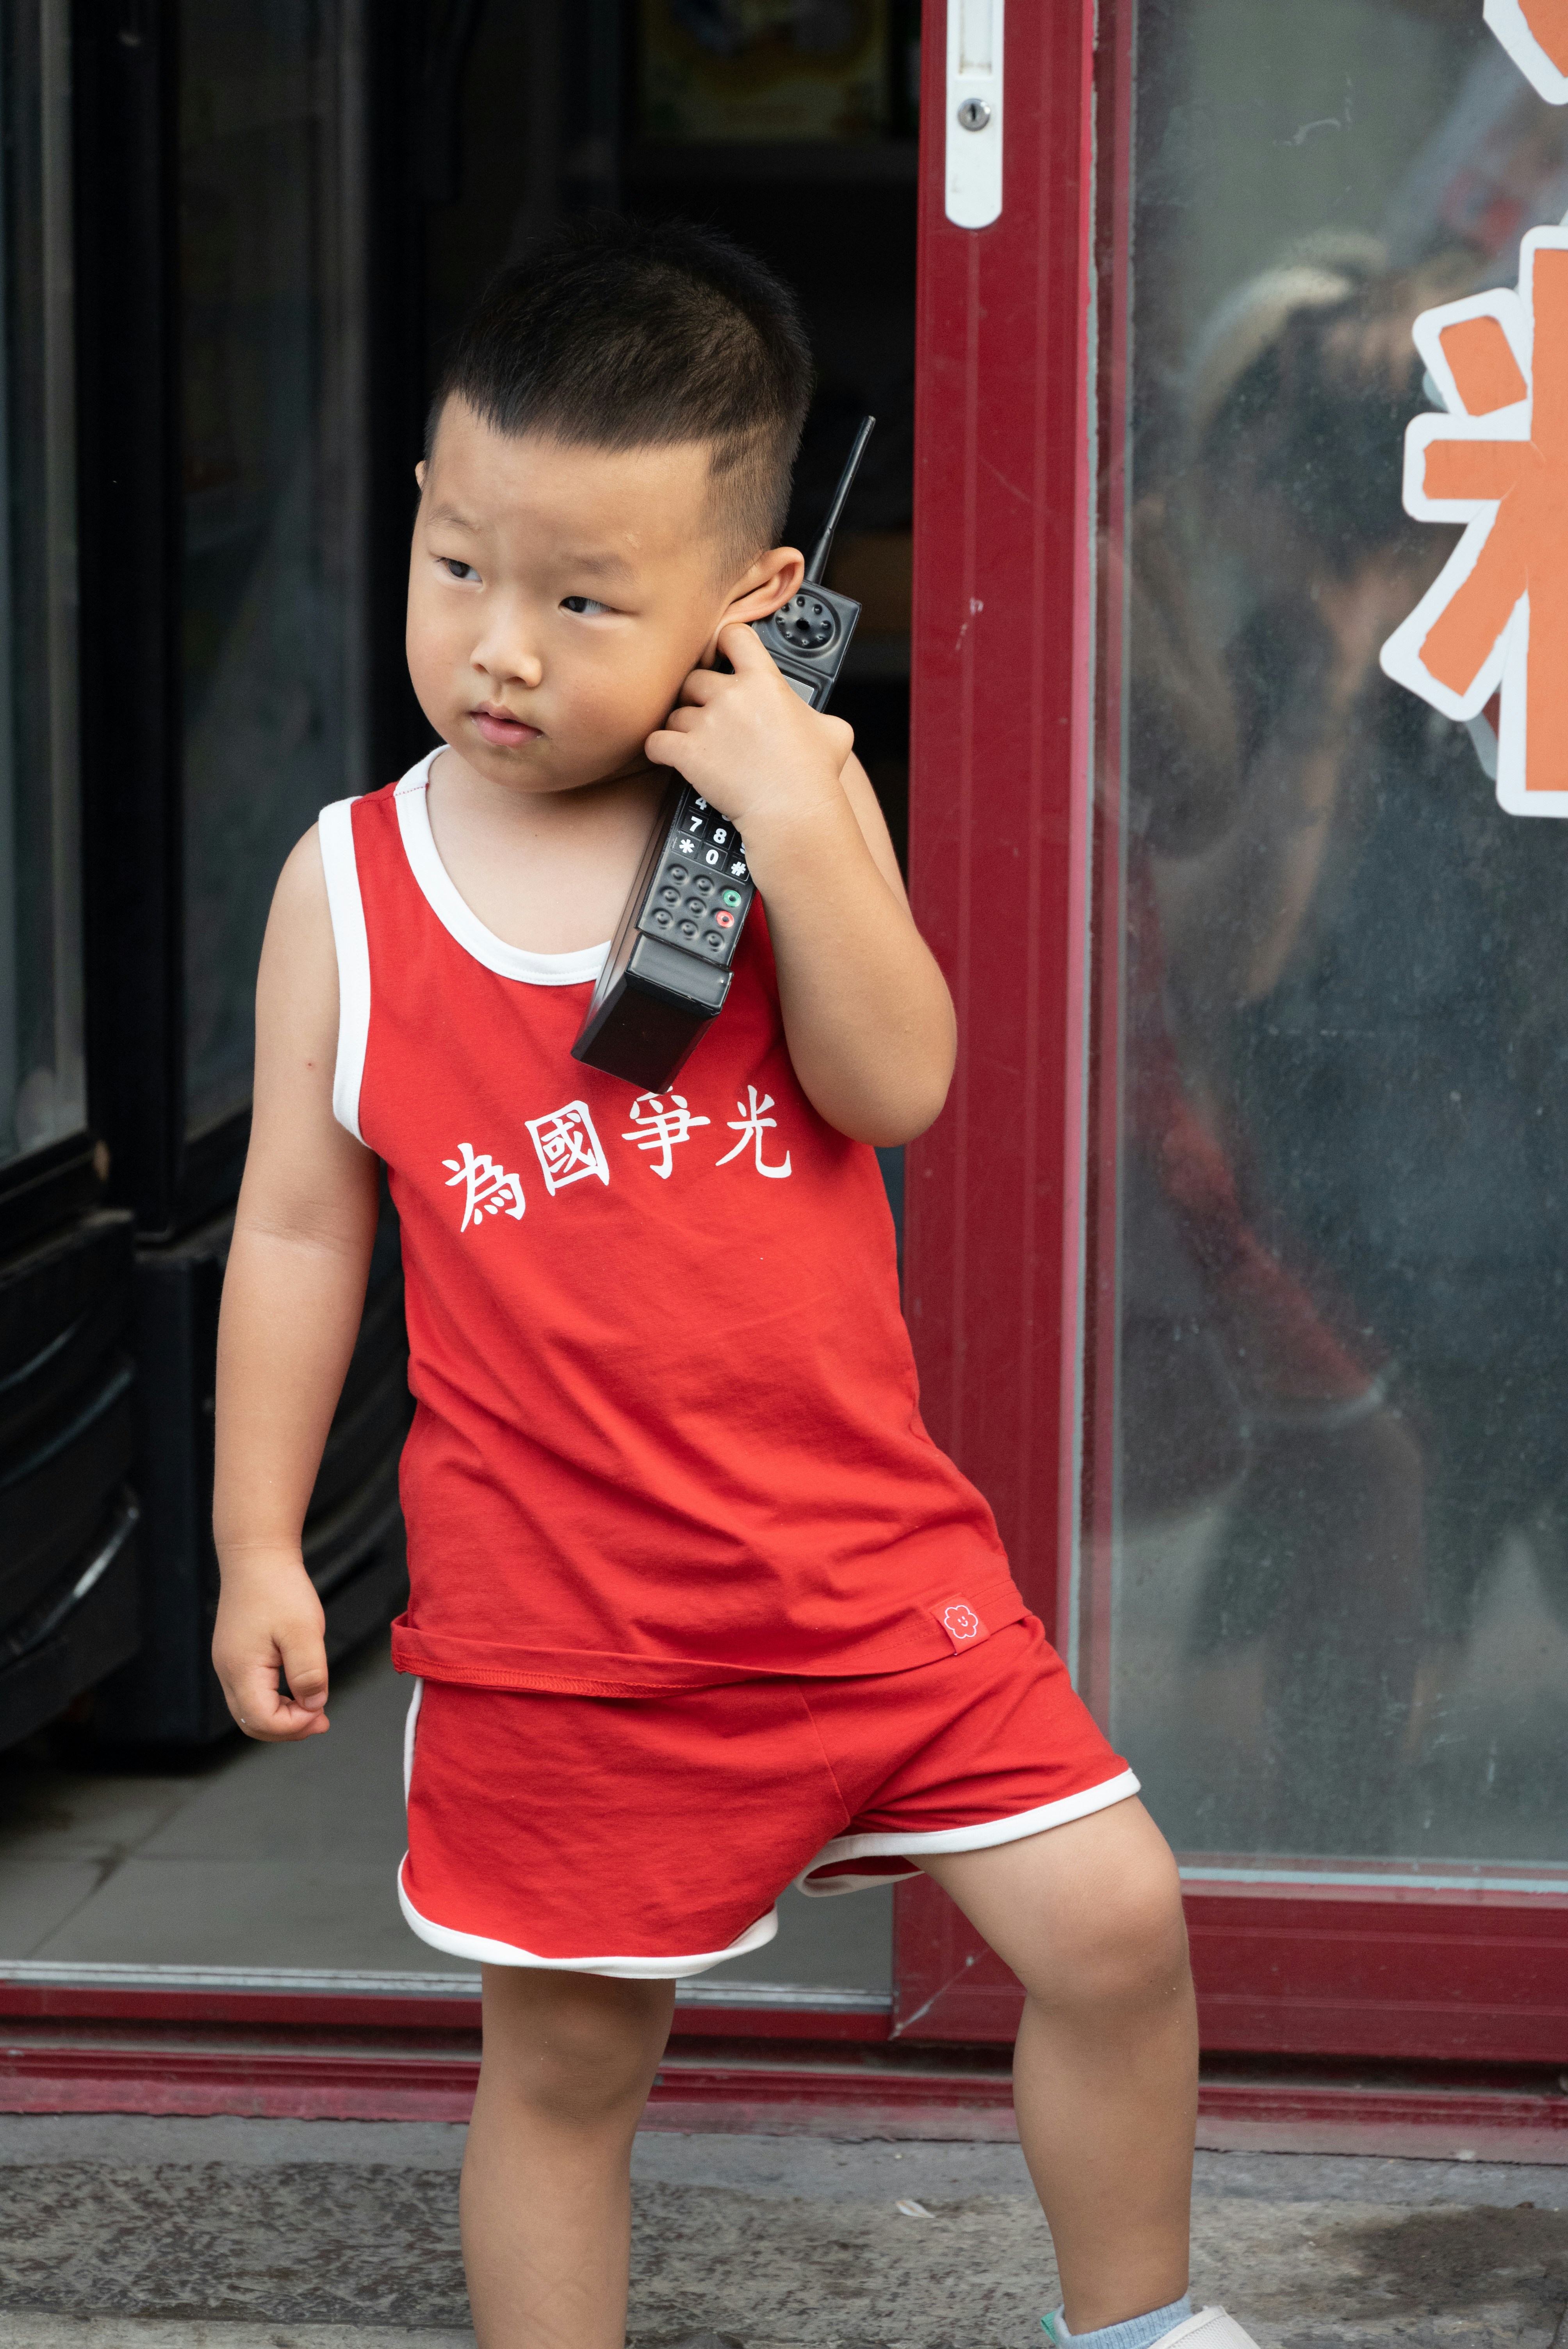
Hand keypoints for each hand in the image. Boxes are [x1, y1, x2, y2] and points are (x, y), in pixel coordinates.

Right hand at [212, 1547, 330, 1740]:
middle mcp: (228, 1672)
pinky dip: (275, 1700)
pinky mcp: (236, 1655)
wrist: (256, 1555)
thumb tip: (313, 1706)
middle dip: (288, 1729)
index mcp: (241, 1670)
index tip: (322, 1712)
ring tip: (313, 1707)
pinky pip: (251, 1692)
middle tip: (321, 1720)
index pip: (263, 1721)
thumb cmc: (278, 1588)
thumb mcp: (303, 1631)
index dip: (294, 1726)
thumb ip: (309, 1673)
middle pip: (252, 1723)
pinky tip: (298, 1689)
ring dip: (282, 1716)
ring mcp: (229, 1664)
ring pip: (250, 1710)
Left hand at [643, 621, 852, 841]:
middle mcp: (731, 696)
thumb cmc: (815, 774)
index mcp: (764, 682)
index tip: (722, 654)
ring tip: (698, 744)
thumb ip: (819, 715)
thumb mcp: (833, 732)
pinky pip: (656, 742)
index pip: (734, 636)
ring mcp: (706, 723)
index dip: (724, 643)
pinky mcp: (687, 753)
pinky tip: (668, 756)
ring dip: (682, 726)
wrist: (793, 811)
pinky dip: (659, 749)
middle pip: (696, 678)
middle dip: (699, 696)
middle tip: (710, 716)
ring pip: (676, 713)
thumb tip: (819, 722)